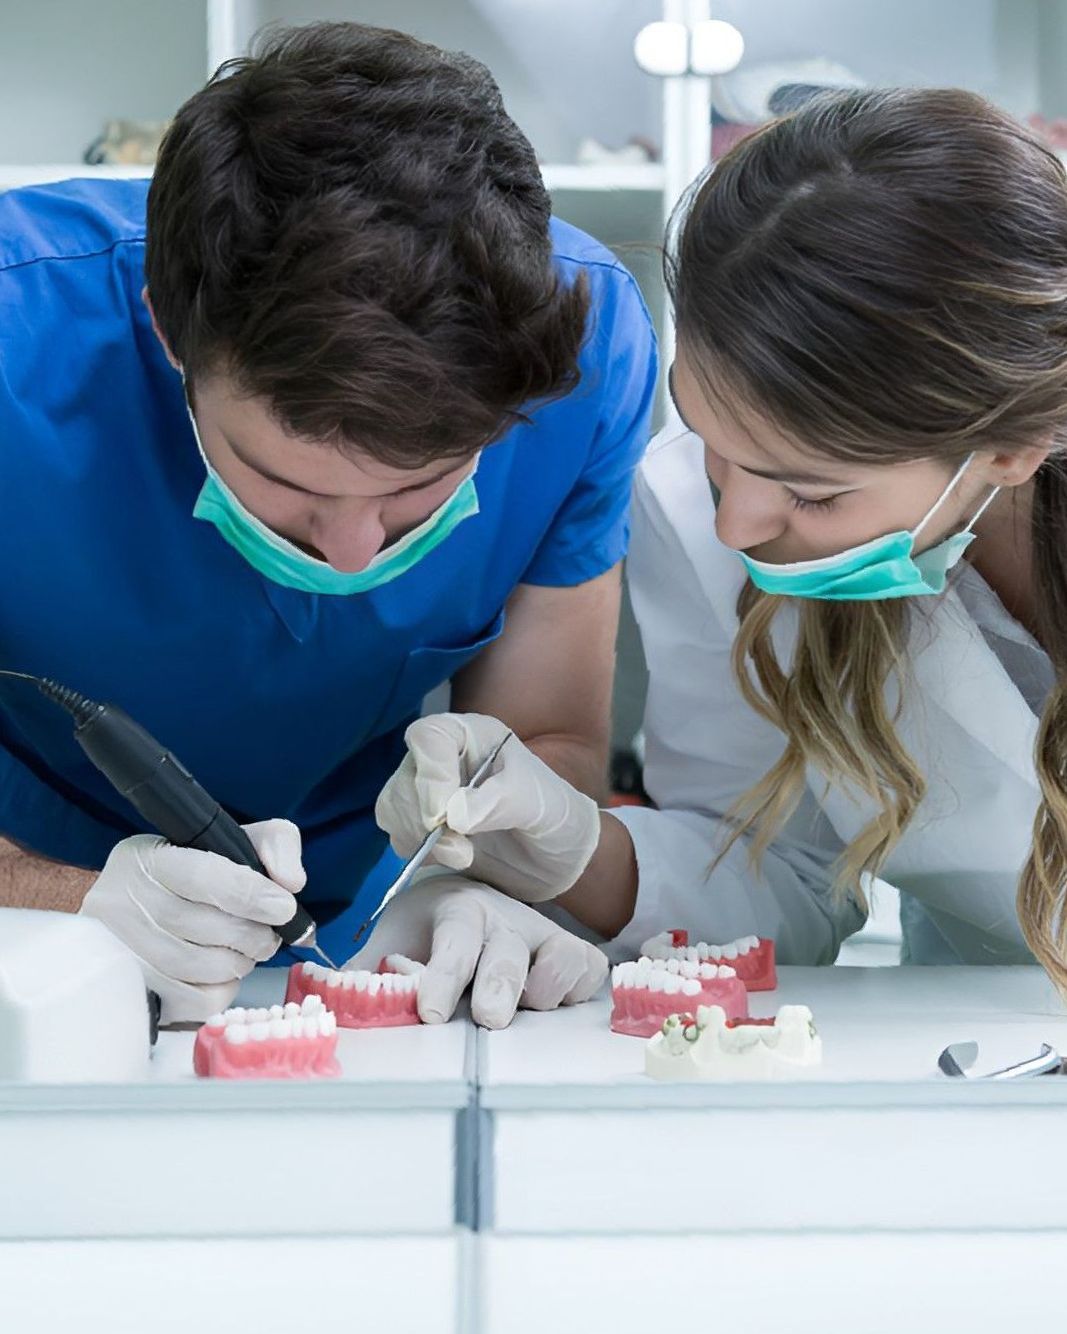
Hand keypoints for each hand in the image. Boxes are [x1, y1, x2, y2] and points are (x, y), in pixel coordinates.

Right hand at [79, 819, 305, 1023]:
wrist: (130, 911)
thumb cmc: (191, 873)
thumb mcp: (231, 841)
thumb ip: (273, 845)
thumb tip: (291, 883)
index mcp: (149, 860)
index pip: (203, 877)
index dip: (251, 895)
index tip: (284, 908)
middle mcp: (124, 904)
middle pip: (210, 928)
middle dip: (255, 934)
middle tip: (267, 933)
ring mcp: (124, 952)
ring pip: (207, 968)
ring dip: (242, 961)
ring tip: (243, 949)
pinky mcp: (135, 991)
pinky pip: (199, 1000)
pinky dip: (224, 988)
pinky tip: (221, 971)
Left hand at [344, 873, 606, 1028]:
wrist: (468, 899)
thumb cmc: (425, 932)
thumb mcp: (389, 940)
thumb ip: (362, 972)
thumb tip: (327, 998)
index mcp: (457, 910)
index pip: (454, 942)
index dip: (443, 976)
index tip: (428, 1011)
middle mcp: (504, 917)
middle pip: (509, 954)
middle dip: (499, 985)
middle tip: (489, 1018)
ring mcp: (543, 933)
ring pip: (561, 959)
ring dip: (542, 990)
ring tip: (518, 1011)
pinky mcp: (572, 951)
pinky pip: (587, 970)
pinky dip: (574, 989)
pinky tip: (548, 1005)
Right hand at [375, 713, 599, 901]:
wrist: (557, 855)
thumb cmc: (554, 815)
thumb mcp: (538, 803)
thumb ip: (500, 802)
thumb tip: (452, 816)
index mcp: (472, 735)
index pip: (429, 737)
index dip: (430, 776)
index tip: (444, 817)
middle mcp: (444, 757)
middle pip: (406, 777)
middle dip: (426, 819)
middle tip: (463, 849)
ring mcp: (429, 790)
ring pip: (394, 806)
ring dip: (419, 838)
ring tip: (464, 855)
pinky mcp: (422, 824)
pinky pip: (398, 833)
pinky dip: (418, 851)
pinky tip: (454, 858)